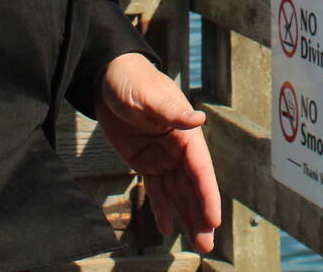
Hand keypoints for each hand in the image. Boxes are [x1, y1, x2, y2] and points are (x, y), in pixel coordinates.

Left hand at [95, 51, 221, 254]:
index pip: (200, 170)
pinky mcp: (144, 162)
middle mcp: (178, 148)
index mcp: (185, 134)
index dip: (208, 196)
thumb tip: (198, 119)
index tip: (214, 220)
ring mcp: (162, 156)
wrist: (108, 78)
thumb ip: (172, 110)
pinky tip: (165, 227)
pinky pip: (156, 189)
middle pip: (193, 188)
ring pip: (178, 193)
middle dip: (201, 215)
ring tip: (197, 243)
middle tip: (208, 244)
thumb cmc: (133, 81)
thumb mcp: (149, 95)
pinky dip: (161, 208)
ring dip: (186, 216)